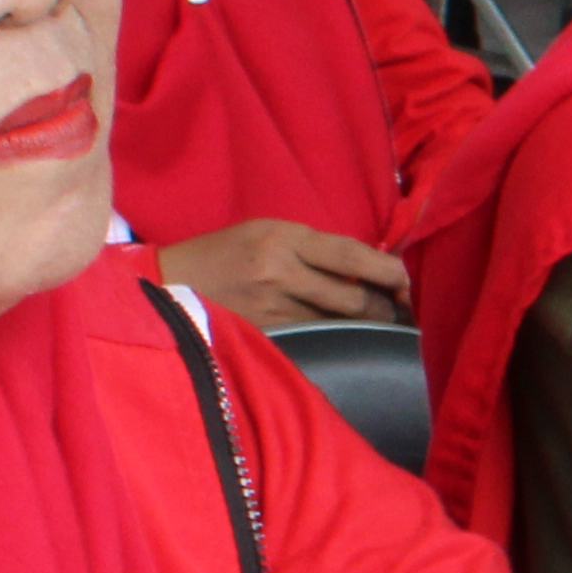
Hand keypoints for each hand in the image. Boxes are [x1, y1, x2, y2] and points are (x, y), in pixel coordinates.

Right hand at [158, 217, 412, 325]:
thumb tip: (365, 271)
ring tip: (370, 326)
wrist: (164, 284)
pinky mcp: (262, 334)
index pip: (354, 256)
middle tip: (393, 311)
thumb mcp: (265, 233)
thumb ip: (313, 249)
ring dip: (361, 328)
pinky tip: (337, 338)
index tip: (407, 283)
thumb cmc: (222, 254)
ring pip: (338, 324)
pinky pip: (314, 339)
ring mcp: (270, 307)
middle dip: (382, 308)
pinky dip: (332, 339)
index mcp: (284, 236)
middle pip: (354, 298)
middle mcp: (280, 270)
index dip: (390, 272)